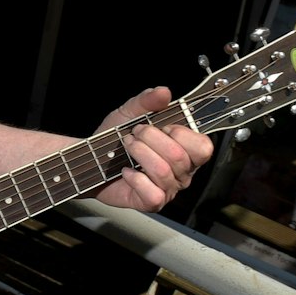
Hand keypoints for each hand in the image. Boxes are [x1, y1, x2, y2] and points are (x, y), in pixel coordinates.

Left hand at [94, 87, 213, 211]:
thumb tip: (164, 92)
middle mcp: (182, 172)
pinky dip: (136, 179)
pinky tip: (126, 171)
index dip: (180, 133)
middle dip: (151, 139)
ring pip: (163, 172)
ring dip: (140, 154)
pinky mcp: (152, 202)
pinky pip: (153, 193)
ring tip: (127, 146)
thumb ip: (148, 101)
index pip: (203, 146)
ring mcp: (168, 189)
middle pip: (179, 157)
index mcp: (186, 151)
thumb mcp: (130, 113)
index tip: (160, 126)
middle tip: (134, 134)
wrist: (92, 159)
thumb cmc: (116, 138)